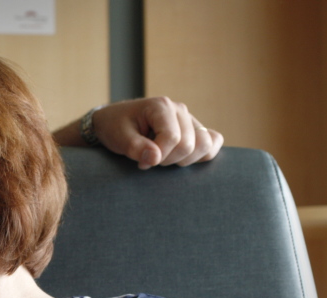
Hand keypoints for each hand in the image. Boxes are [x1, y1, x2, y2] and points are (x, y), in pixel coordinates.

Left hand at [91, 97, 223, 169]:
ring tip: (164, 158)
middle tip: (150, 160)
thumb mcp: (118, 137)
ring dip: (184, 159)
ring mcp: (189, 119)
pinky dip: (202, 154)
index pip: (173, 138)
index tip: (141, 162)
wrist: (114, 121)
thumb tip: (155, 158)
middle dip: (168, 160)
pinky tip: (181, 158)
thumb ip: (135, 147)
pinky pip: (213, 141)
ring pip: (205, 144)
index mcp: (161, 106)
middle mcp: (179, 110)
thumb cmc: (115, 127)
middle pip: (189, 145)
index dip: (158, 157)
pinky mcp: (194, 129)